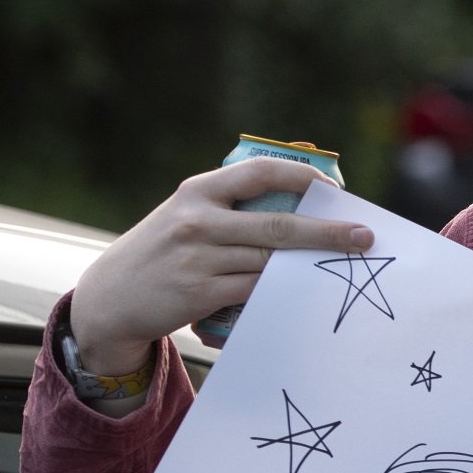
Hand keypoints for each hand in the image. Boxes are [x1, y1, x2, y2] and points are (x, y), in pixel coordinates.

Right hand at [71, 159, 369, 373]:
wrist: (108, 300)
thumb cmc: (162, 254)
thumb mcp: (186, 217)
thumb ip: (231, 210)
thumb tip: (303, 212)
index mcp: (197, 192)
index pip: (259, 172)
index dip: (302, 177)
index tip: (335, 189)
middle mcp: (197, 220)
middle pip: (278, 224)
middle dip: (327, 230)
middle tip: (364, 236)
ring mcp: (198, 258)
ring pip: (271, 261)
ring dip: (310, 266)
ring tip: (346, 267)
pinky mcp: (199, 293)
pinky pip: (255, 291)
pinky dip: (282, 291)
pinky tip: (305, 291)